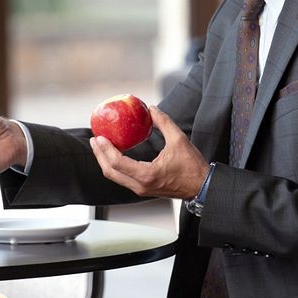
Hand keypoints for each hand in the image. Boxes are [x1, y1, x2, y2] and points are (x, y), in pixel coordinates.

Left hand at [90, 106, 207, 199]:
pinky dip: (114, 166)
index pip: (117, 163)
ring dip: (105, 161)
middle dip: (99, 155)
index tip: (99, 137)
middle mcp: (140, 185)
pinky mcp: (143, 189)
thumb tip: (152, 108)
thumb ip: (164, 122)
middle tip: (95, 140)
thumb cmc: (192, 167)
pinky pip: (122, 178)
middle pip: (110, 172)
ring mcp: (141, 189)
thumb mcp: (179, 140)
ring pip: (115, 177)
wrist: (202, 187)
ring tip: (100, 146)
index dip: (105, 149)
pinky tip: (113, 154)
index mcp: (147, 175)